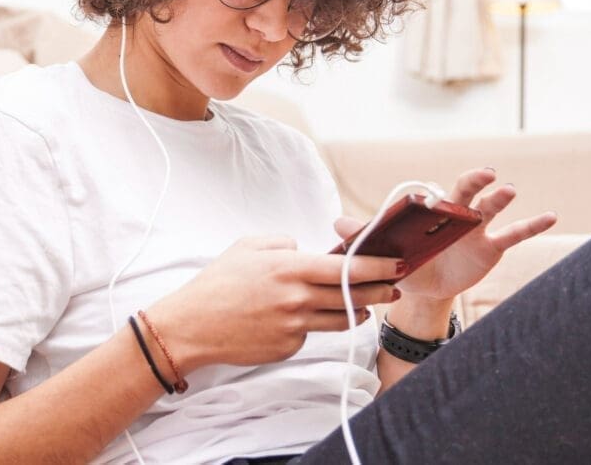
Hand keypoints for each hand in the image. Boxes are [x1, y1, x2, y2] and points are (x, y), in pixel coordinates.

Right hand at [146, 235, 401, 371]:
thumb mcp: (248, 246)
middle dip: (380, 291)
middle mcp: (297, 298)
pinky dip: (314, 324)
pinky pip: (312, 334)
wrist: (193, 325)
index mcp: (290, 267)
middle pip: (354, 295)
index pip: (347, 267)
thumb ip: (282, 242)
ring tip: (364, 304)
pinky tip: (304, 318)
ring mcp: (294, 326)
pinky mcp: (289, 347)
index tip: (397, 264)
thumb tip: (303, 249)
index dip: (378, 266)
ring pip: (341, 319)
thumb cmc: (218, 283)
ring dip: (357, 311)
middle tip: (394, 287)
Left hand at [333, 168, 557, 303]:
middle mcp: (453, 215)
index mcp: (426, 214)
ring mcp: (474, 229)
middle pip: (463, 193)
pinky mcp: (491, 246)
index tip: (431, 197)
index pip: (429, 199)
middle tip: (483, 173)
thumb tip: (335, 224)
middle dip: (472, 182)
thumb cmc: (402, 263)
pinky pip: (514, 233)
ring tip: (509, 190)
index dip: (431, 198)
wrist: (423, 290)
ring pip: (490, 209)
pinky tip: (550, 215)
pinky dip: (531, 224)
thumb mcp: (381, 255)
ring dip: (500, 198)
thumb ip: (363, 238)